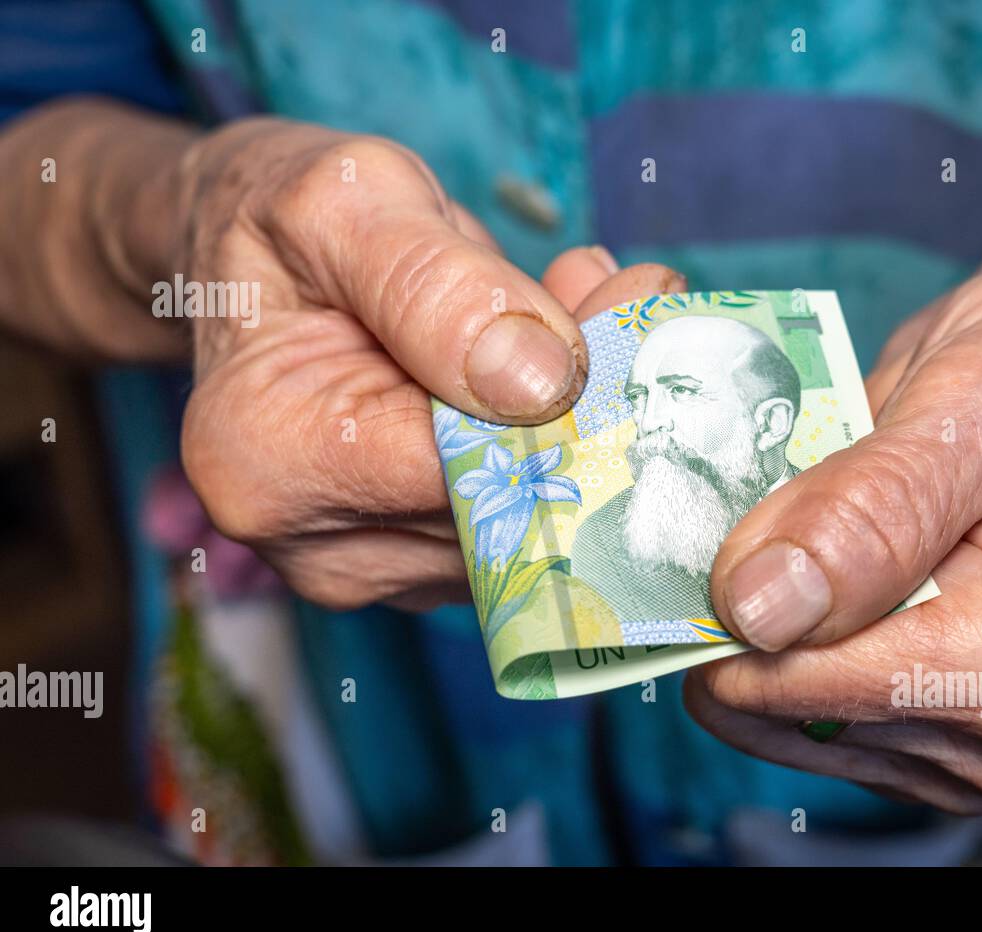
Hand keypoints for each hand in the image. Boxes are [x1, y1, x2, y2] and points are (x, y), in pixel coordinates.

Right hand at [177, 118, 683, 609]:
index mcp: (272, 463)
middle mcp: (320, 549)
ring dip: (588, 415)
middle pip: (515, 507)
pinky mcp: (427, 566)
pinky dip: (566, 441)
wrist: (249, 268)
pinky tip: (551, 360)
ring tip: (574, 304)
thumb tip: (545, 382)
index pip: (472, 469)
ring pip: (541, 520)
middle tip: (615, 289)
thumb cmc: (281, 223)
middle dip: (590, 401)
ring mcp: (380, 570)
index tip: (622, 295)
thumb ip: (436, 285)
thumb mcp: (345, 201)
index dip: (567, 393)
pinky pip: (533, 520)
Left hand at [689, 267, 981, 812]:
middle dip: (750, 607)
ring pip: (766, 716)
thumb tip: (761, 610)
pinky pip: (782, 714)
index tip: (748, 509)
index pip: (816, 684)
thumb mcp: (976, 400)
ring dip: (756, 620)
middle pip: (781, 706)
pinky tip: (813, 567)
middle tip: (781, 501)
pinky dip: (770, 638)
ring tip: (808, 527)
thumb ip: (877, 505)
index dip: (745, 600)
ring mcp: (960, 751)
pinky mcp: (913, 741)